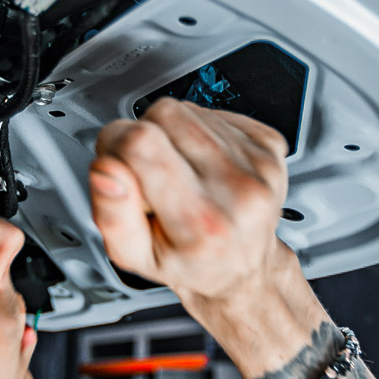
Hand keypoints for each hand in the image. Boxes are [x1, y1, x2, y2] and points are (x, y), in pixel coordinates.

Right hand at [90, 97, 331, 378]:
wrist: (242, 268)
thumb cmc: (190, 263)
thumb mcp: (135, 257)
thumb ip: (112, 214)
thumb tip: (107, 170)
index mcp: (202, 223)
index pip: (142, 143)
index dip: (115, 144)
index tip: (118, 167)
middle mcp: (238, 190)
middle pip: (165, 114)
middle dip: (144, 136)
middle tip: (150, 175)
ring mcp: (259, 165)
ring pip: (189, 110)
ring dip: (173, 134)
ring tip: (179, 173)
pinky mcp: (271, 145)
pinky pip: (215, 113)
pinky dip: (200, 133)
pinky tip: (202, 164)